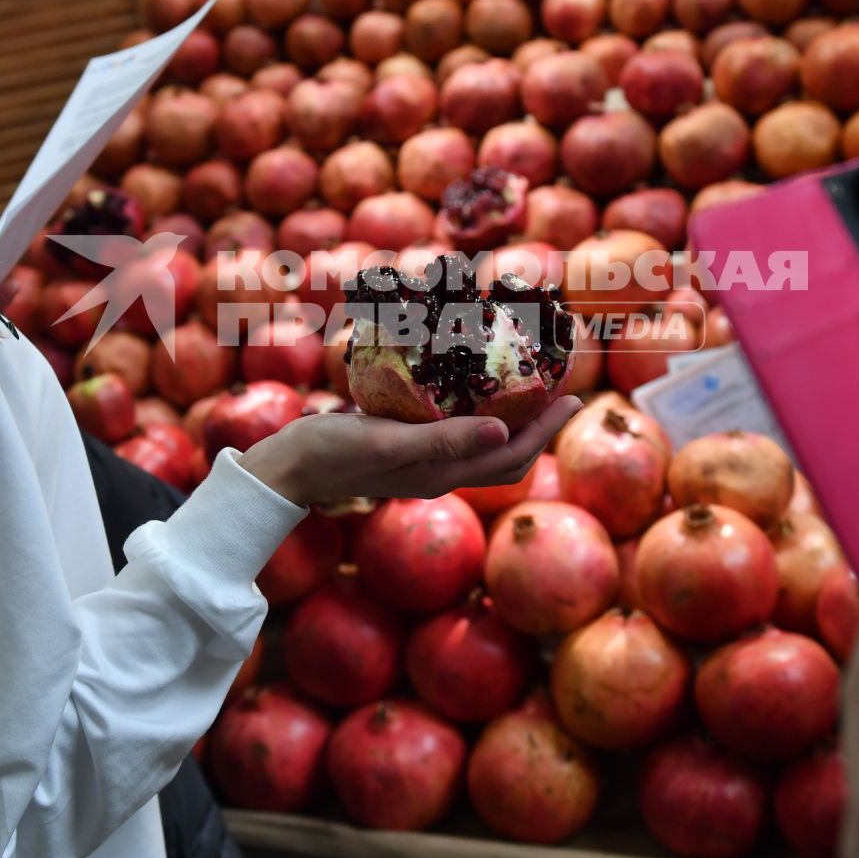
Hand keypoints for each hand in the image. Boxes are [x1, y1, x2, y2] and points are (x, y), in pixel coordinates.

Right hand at [237, 397, 581, 507]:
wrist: (284, 469)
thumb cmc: (330, 454)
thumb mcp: (386, 442)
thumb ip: (443, 440)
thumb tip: (505, 430)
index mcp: (442, 474)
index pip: (513, 456)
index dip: (547, 428)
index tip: (575, 395)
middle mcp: (438, 472)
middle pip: (506, 454)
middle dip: (540, 423)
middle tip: (562, 386)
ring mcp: (420, 461)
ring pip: (481, 442)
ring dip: (510, 415)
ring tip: (526, 383)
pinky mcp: (402, 446)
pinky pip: (453, 429)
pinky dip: (473, 408)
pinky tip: (467, 382)